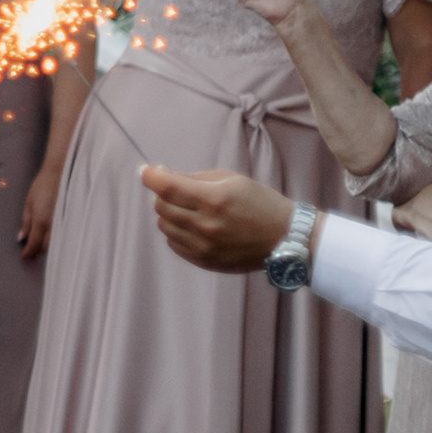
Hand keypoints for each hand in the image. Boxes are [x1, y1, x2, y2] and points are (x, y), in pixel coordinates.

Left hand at [17, 162, 61, 260]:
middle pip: (46, 247)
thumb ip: (25, 222)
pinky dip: (56, 241)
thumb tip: (21, 237)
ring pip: (56, 243)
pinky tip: (52, 240)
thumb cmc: (42, 185)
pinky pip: (63, 235)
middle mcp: (54, 224)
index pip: (34, 244)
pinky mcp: (70, 219)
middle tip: (30, 256)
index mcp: (41, 220)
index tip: (23, 257)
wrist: (60, 172)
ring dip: (47, 248)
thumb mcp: (28, 202)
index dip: (28, 253)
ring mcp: (64, 222)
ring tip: (39, 250)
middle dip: (37, 253)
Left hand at [141, 163, 292, 272]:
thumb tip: (163, 176)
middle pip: (161, 206)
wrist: (285, 238)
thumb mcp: (231, 179)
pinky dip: (176, 231)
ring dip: (169, 213)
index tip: (146, 171)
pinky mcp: (205, 261)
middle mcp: (206, 225)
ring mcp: (204, 247)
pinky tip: (194, 225)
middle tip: (176, 189)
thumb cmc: (260, 203)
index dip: (150, 176)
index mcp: (214, 200)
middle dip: (163, 194)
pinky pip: (174, 244)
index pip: (166, 187)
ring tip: (189, 208)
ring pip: (164, 225)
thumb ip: (194, 178)